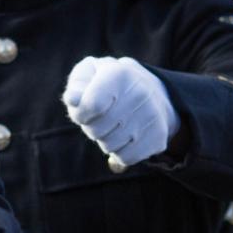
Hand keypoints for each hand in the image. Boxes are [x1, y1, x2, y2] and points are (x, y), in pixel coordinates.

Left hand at [62, 56, 180, 168]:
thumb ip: (76, 86)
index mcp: (120, 74)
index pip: (92, 106)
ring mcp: (152, 116)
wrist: (150, 90)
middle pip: (96, 130)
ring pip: (109, 146)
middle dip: (91, 127)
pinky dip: (120, 152)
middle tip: (100, 115)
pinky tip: (127, 135)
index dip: (81, 114)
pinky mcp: (159, 137)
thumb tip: (73, 100)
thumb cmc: (107, 83)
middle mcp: (140, 94)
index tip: (84, 109)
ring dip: (105, 139)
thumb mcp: (88, 74)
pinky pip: (125, 158)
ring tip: (115, 123)